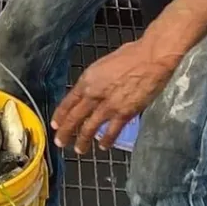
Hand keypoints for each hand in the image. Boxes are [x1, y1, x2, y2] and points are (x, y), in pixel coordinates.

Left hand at [51, 39, 180, 153]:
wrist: (151, 58)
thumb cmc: (130, 55)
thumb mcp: (102, 65)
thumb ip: (95, 80)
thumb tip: (92, 88)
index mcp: (86, 80)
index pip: (68, 102)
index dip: (60, 115)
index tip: (55, 125)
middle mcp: (93, 94)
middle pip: (74, 117)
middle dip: (65, 132)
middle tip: (60, 143)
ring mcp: (108, 106)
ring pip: (89, 128)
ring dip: (83, 140)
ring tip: (79, 150)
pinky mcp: (125, 113)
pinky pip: (112, 130)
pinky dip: (106, 140)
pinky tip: (103, 147)